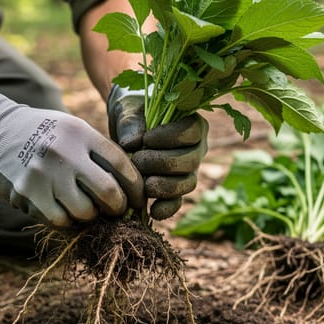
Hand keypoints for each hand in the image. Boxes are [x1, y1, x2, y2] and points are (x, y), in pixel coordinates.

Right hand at [0, 82, 144, 226]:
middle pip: (108, 193)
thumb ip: (99, 153)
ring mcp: (45, 175)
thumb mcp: (74, 130)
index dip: (136, 187)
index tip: (139, 200)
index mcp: (81, 134)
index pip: (122, 165)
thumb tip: (131, 189)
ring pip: (85, 212)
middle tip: (117, 211)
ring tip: (87, 209)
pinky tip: (66, 211)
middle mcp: (65, 153)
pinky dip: (68, 221)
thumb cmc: (45, 134)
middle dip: (118, 208)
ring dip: (91, 216)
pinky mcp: (27, 193)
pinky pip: (60, 221)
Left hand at [107, 85, 207, 219]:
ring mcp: (189, 171)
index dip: (171, 137)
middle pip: (190, 161)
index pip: (192, 132)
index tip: (146, 139)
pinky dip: (166, 208)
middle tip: (138, 161)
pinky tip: (151, 211)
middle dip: (162, 163)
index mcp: (192, 124)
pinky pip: (178, 202)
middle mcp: (197, 148)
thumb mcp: (129, 111)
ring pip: (187, 183)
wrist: (126, 130)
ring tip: (142, 184)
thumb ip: (131, 124)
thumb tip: (131, 145)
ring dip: (164, 186)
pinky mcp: (176, 189)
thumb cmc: (132, 114)